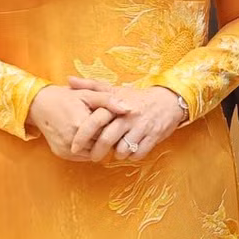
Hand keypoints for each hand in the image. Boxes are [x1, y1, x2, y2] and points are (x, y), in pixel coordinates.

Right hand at [28, 84, 119, 162]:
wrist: (39, 105)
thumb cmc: (66, 98)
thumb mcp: (88, 94)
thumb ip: (109, 101)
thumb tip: (129, 110)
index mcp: (80, 124)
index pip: (108, 133)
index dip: (114, 128)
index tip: (116, 122)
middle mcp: (72, 140)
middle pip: (101, 145)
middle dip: (107, 138)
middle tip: (110, 128)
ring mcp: (65, 149)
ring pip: (94, 152)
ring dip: (98, 145)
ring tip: (98, 132)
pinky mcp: (61, 154)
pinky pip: (83, 156)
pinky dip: (89, 149)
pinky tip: (89, 138)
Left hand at [67, 77, 187, 161]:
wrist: (169, 101)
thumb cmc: (137, 97)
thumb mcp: (115, 89)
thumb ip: (91, 86)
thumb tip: (69, 81)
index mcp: (116, 105)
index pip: (95, 122)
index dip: (82, 136)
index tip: (74, 146)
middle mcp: (129, 116)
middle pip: (107, 139)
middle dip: (97, 152)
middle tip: (93, 157)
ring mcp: (142, 127)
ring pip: (123, 149)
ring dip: (116, 154)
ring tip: (114, 152)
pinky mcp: (154, 136)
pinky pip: (138, 153)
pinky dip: (132, 156)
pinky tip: (129, 152)